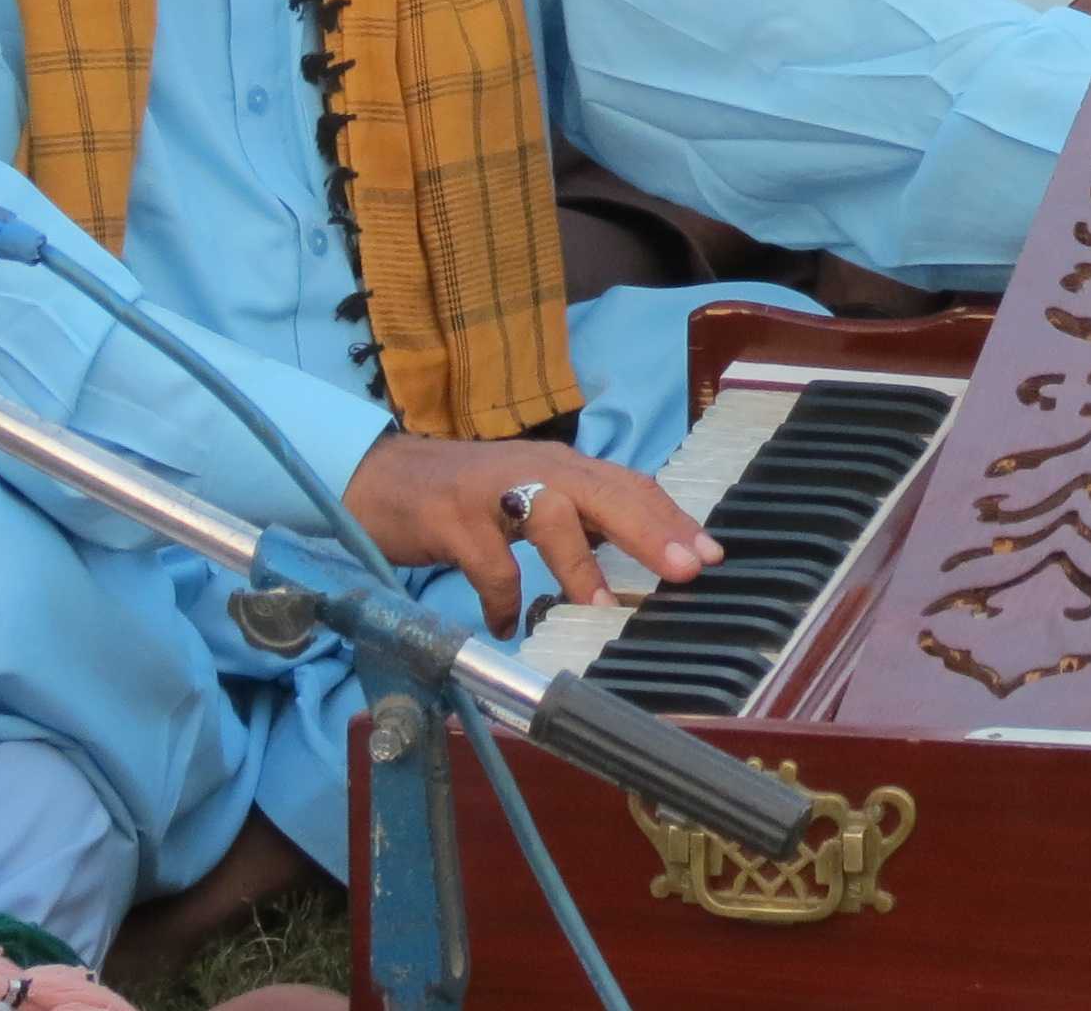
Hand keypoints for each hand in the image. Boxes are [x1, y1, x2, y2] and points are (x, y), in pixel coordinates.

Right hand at [340, 435, 721, 636]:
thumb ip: (579, 519)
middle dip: (650, 530)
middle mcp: (535, 469)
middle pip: (605, 491)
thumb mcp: (530, 499)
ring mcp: (491, 491)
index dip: (671, 517)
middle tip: (687, 568)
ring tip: (601, 605)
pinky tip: (505, 625)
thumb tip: (640, 554)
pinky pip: (486, 561)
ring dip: (579, 563)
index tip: (711, 553)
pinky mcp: (449, 517)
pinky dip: (500, 598)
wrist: (379, 479)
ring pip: (549, 516)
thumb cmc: (465, 497)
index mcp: (563, 466)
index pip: (630, 484)